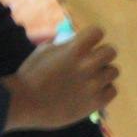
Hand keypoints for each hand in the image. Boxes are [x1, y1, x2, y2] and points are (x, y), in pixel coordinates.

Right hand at [1, 26, 117, 130]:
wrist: (24, 103)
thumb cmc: (29, 75)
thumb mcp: (44, 50)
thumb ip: (63, 44)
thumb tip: (72, 39)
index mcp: (76, 49)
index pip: (98, 32)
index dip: (91, 38)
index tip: (86, 44)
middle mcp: (88, 65)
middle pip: (111, 52)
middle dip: (100, 55)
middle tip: (90, 63)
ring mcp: (94, 84)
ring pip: (113, 71)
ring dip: (103, 73)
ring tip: (89, 80)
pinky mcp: (95, 102)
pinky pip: (112, 90)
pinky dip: (104, 90)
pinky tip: (91, 93)